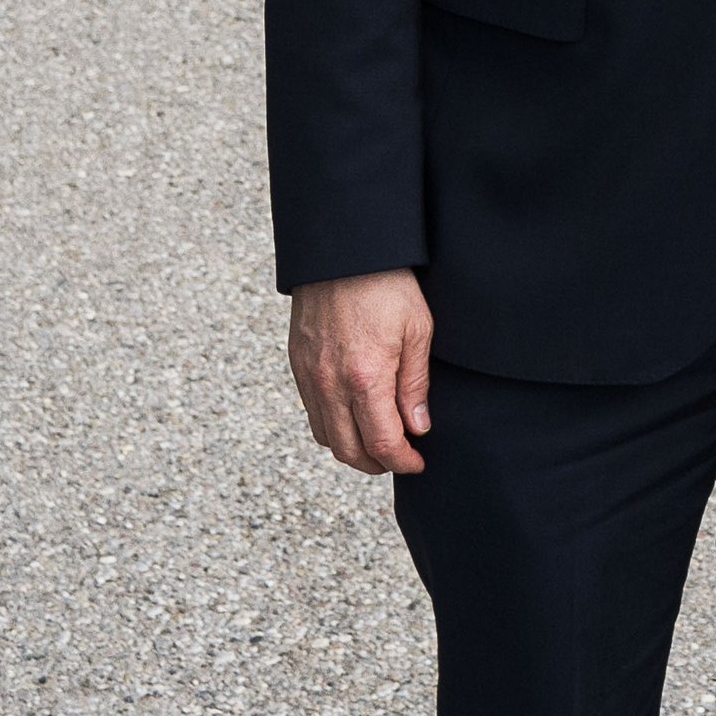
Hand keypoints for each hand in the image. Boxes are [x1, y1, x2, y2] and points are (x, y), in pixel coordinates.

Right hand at [288, 268, 433, 473]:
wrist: (342, 251)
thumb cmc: (386, 285)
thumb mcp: (418, 330)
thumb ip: (415, 384)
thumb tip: (418, 428)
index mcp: (366, 377)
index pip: (383, 442)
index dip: (402, 461)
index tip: (417, 463)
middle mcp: (331, 384)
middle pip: (349, 450)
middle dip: (377, 465)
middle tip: (399, 461)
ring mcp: (309, 376)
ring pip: (326, 436)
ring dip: (352, 450)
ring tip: (377, 444)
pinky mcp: (297, 365)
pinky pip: (311, 412)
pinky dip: (332, 427)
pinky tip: (352, 419)